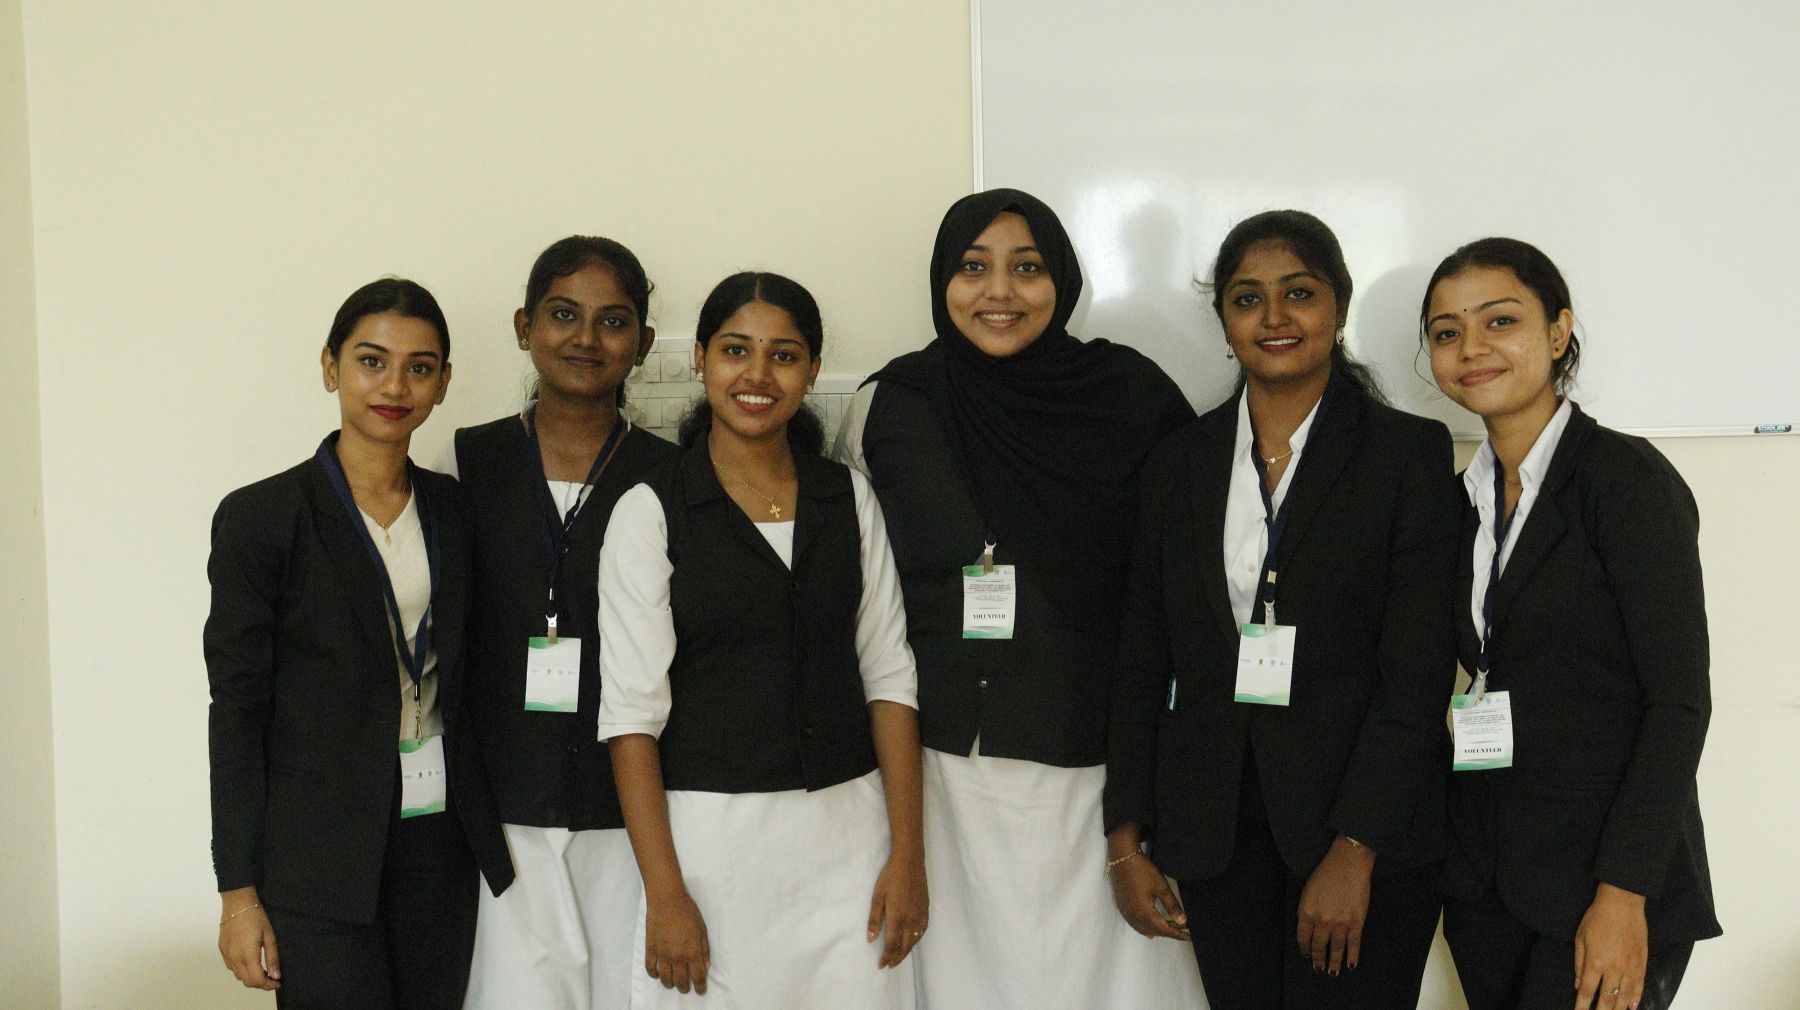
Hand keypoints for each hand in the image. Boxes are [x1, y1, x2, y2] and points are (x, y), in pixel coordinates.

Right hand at [216, 887, 279, 990]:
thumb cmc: (256, 917)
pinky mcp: (222, 950)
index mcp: (247, 955)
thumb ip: (272, 957)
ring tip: (262, 969)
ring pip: (237, 975)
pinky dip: (241, 969)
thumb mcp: (269, 936)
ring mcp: (226, 954)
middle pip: (246, 981)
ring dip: (250, 977)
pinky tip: (250, 961)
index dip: (268, 985)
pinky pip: (231, 966)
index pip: (256, 980)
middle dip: (260, 983)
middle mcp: (234, 958)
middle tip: (271, 977)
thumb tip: (276, 975)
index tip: (277, 982)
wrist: (237, 903)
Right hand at [645, 889, 709, 993]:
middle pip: (681, 981)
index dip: (700, 986)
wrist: (667, 900)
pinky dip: (654, 974)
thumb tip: (706, 966)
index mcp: (693, 952)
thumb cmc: (688, 911)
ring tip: (672, 983)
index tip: (701, 990)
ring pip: (665, 978)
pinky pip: (651, 968)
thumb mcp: (703, 930)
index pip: (698, 976)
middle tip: (686, 988)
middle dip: (684, 988)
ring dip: (670, 984)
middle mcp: (678, 957)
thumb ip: (704, 949)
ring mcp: (663, 954)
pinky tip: (658, 974)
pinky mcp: (651, 948)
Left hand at [867, 851, 928, 967]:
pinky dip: (916, 940)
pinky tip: (912, 940)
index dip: (886, 957)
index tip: (881, 965)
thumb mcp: (877, 897)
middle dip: (897, 958)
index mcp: (897, 917)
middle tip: (890, 965)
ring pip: (915, 940)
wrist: (909, 862)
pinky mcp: (926, 909)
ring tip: (899, 957)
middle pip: (905, 946)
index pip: (892, 945)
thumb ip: (874, 919)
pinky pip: (922, 930)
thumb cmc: (890, 877)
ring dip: (907, 951)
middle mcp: (911, 919)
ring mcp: (920, 915)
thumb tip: (871, 939)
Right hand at [1107, 851, 1189, 940]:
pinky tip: (1151, 926)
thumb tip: (1183, 922)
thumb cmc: (1143, 871)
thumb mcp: (1162, 887)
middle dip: (1170, 932)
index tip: (1190, 937)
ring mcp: (1127, 913)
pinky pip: (1136, 924)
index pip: (1164, 930)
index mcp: (1145, 914)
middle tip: (1183, 929)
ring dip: (1158, 930)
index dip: (1178, 934)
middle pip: (1155, 931)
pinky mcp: (1123, 908)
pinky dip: (1146, 927)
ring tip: (1171, 926)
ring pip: (1144, 929)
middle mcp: (1134, 917)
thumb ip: (1172, 906)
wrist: (1122, 858)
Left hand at [1296, 835, 1374, 974]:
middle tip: (1318, 968)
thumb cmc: (1326, 873)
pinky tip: (1351, 964)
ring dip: (1333, 963)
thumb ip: (1307, 910)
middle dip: (1318, 959)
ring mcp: (1340, 923)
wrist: (1348, 864)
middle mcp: (1321, 921)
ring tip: (1332, 972)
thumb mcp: (1308, 891)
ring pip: (1335, 949)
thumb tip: (1310, 927)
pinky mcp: (1356, 922)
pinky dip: (1352, 956)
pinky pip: (1353, 944)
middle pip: (1318, 945)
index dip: (1305, 949)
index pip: (1303, 937)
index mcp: (1306, 912)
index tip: (1306, 955)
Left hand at [1573, 882, 1647, 1009]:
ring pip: (1625, 996)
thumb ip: (1579, 963)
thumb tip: (1579, 984)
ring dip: (1618, 1008)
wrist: (1622, 904)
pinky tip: (1632, 1007)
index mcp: (1595, 963)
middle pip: (1608, 998)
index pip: (1588, 991)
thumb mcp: (1580, 938)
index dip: (1583, 1005)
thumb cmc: (1598, 918)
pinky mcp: (1642, 962)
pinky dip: (1636, 998)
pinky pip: (1639, 985)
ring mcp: (1630, 967)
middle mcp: (1614, 969)